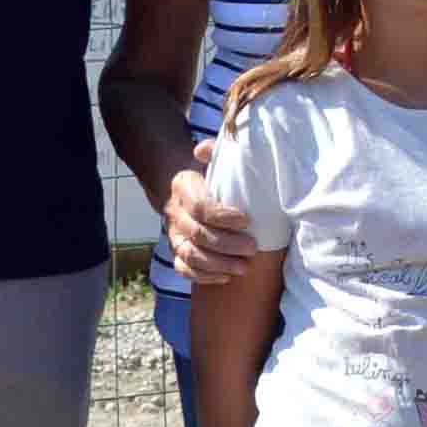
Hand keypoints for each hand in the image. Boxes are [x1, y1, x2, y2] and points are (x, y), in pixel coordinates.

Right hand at [164, 146, 261, 282]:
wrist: (184, 188)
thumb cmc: (210, 175)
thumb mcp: (213, 160)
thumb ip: (213, 152)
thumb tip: (202, 150)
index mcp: (184, 188)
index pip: (200, 207)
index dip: (223, 216)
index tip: (246, 220)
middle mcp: (175, 213)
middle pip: (197, 234)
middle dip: (227, 244)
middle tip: (252, 247)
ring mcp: (174, 235)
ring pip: (190, 255)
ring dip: (218, 264)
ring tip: (244, 267)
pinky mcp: (177, 251)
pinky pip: (184, 269)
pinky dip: (204, 277)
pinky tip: (226, 277)